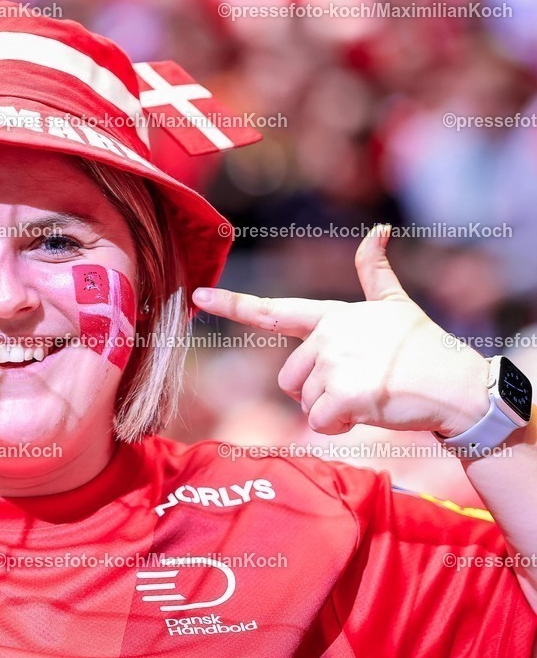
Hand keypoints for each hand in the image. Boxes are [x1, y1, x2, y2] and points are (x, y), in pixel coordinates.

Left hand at [193, 225, 490, 435]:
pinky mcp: (344, 393)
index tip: (198, 296)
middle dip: (317, 393)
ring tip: (372, 395)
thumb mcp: (397, 306)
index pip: (274, 310)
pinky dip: (341, 427)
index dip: (232, 304)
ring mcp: (335, 363)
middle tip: (360, 385)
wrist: (460, 387)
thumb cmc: (426, 350)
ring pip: (305, 404)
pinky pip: (320, 422)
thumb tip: (378, 230)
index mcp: (334, 317)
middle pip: (290, 380)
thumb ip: (375, 273)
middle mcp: (329, 335)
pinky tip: (371, 412)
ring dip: (333, 411)